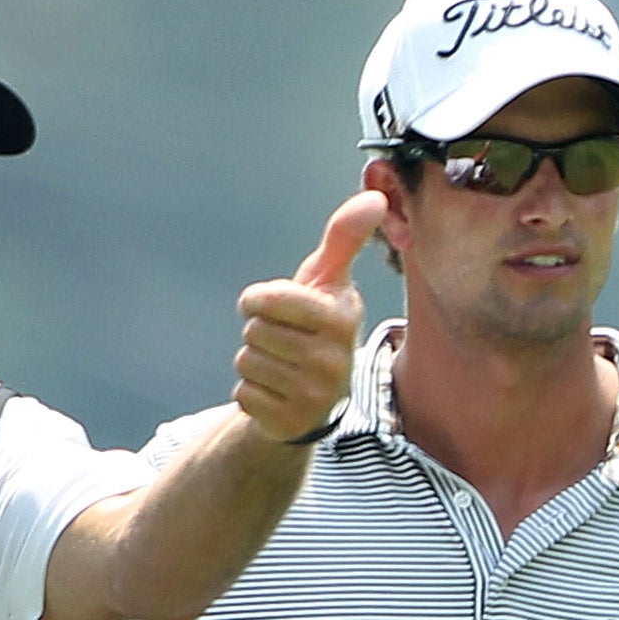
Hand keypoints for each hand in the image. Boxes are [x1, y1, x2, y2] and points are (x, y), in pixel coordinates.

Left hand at [232, 191, 386, 442]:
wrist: (315, 397)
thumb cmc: (315, 325)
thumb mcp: (328, 281)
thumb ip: (344, 238)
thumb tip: (375, 196)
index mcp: (342, 316)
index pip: (270, 300)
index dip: (257, 299)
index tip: (266, 304)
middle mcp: (336, 358)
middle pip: (254, 331)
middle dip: (258, 332)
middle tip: (282, 341)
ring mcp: (316, 394)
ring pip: (246, 362)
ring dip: (253, 362)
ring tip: (280, 366)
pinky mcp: (293, 423)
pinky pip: (243, 395)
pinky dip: (250, 392)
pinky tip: (275, 393)